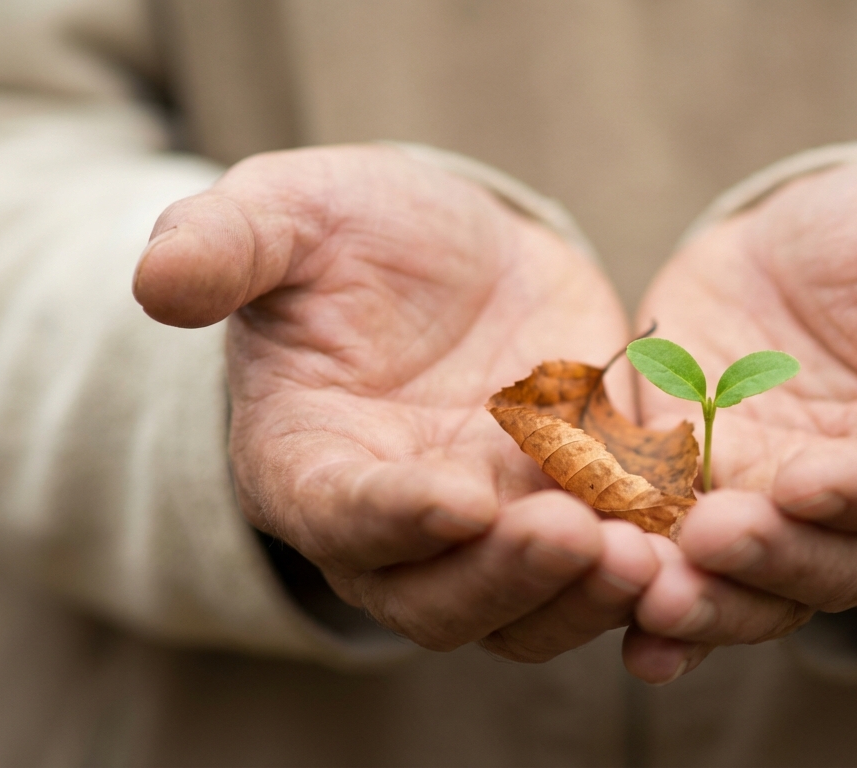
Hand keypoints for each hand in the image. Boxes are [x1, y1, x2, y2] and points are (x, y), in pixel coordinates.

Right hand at [134, 145, 658, 661]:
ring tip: (649, 558)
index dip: (393, 517)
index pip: (344, 515)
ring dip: (587, 595)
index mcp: (313, 463)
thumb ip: (228, 249)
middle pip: (444, 595)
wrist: (449, 250)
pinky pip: (613, 559)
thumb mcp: (289, 217)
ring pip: (533, 605)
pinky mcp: (575, 505)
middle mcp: (402, 521)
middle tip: (573, 539)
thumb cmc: (348, 235)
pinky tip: (702, 541)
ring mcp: (494, 525)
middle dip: (507, 577)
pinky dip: (653, 562)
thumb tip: (155, 282)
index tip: (451, 500)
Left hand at [623, 148, 856, 681]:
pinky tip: (625, 629)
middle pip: (838, 563)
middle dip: (774, 558)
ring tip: (655, 599)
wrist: (797, 240)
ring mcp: (783, 518)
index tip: (807, 483)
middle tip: (711, 538)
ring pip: (758, 589)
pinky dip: (651, 601)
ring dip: (710, 605)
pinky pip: (683, 569)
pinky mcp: (704, 506)